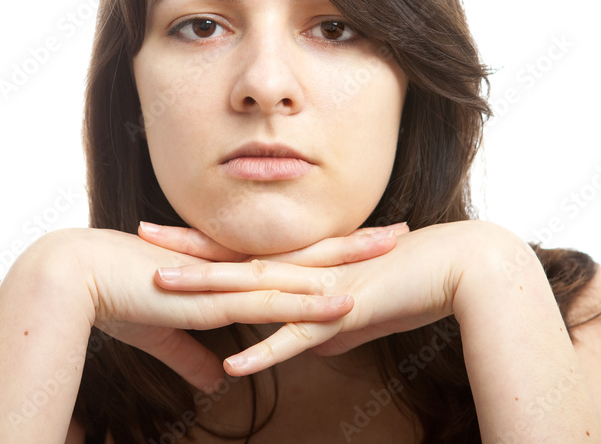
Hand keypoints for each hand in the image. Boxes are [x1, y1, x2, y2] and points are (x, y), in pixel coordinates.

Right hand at [65, 228, 365, 393]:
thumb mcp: (165, 333)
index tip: (362, 240)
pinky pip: (270, 304)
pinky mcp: (213, 301)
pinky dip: (307, 307)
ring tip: (388, 255)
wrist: (76, 276)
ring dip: (345, 265)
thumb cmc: (116, 296)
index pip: (288, 254)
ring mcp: (226, 280)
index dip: (327, 249)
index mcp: (225, 267)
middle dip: (353, 245)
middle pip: (306, 253)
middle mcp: (233, 265)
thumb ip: (193, 355)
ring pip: (298, 271)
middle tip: (398, 232)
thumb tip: (215, 378)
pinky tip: (340, 307)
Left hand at [139, 220, 469, 375]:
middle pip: (236, 260)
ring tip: (165, 292)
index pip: (242, 250)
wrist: (460, 266)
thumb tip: (309, 345)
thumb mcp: (360, 307)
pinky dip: (265, 351)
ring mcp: (322, 287)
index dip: (201, 244)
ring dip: (210, 293)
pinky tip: (234, 364)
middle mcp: (307, 267)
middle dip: (187, 253)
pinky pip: (297, 338)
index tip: (162, 235)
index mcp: (306, 262)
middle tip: (140, 240)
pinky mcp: (345, 312)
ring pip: (256, 290)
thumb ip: (329, 324)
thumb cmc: (412, 281)